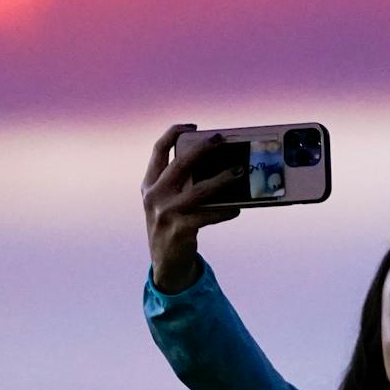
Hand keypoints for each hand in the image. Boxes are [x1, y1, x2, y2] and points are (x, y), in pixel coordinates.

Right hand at [141, 123, 243, 292]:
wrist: (165, 263)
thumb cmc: (173, 225)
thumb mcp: (168, 202)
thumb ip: (181, 183)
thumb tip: (217, 163)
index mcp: (149, 184)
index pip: (158, 150)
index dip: (173, 133)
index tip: (192, 126)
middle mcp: (154, 196)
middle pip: (180, 164)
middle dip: (202, 148)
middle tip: (221, 139)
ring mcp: (166, 214)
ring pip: (199, 190)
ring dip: (222, 179)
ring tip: (239, 172)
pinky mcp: (180, 230)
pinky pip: (208, 215)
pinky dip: (225, 210)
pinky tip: (237, 208)